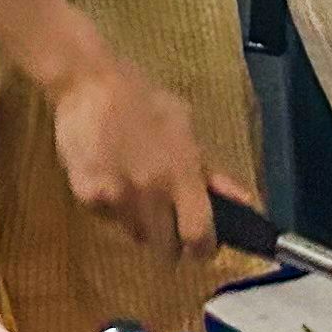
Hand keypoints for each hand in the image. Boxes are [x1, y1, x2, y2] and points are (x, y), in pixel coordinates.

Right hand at [40, 37, 228, 268]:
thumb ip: (213, 171)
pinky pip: (105, 216)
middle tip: (167, 226)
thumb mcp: (186, 127)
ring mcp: (117, 195)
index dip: (203, 249)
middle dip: (170, 242)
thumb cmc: (143, 99)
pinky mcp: (88, 194)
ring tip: (135, 192)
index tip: (201, 249)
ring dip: (139, 223)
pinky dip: (109, 206)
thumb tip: (244, 201)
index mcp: (182, 174)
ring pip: (134, 233)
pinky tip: (108, 178)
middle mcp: (152, 191)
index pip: (199, 235)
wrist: (90, 82)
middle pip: (165, 246)